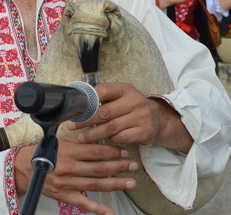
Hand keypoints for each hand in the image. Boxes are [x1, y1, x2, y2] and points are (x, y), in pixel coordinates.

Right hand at [14, 137, 136, 214]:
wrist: (25, 168)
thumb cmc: (44, 152)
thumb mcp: (60, 141)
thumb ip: (79, 140)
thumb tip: (99, 135)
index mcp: (68, 151)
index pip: (95, 151)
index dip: (111, 152)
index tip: (124, 151)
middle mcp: (69, 168)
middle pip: (99, 168)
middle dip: (119, 167)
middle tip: (133, 165)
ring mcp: (68, 184)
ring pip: (95, 184)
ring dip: (115, 184)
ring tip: (130, 182)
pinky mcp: (65, 196)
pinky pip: (83, 203)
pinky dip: (97, 209)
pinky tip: (110, 211)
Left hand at [70, 83, 192, 152]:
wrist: (159, 120)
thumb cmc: (132, 107)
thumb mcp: (122, 96)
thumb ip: (105, 98)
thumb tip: (78, 103)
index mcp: (126, 89)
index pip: (103, 90)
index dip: (88, 100)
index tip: (75, 108)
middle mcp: (135, 101)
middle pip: (105, 112)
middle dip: (86, 120)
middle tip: (72, 126)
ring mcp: (141, 117)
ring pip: (111, 128)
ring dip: (94, 134)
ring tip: (82, 137)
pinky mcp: (144, 132)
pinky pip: (120, 138)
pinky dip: (109, 140)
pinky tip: (102, 141)